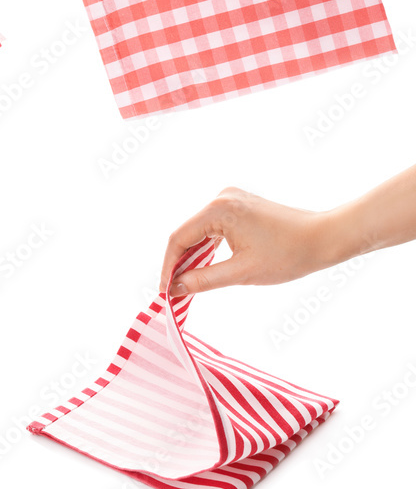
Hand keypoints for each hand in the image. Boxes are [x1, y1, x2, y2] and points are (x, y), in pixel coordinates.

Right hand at [159, 187, 333, 295]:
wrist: (325, 237)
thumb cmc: (289, 254)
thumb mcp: (242, 272)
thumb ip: (203, 280)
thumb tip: (175, 288)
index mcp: (218, 209)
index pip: (179, 238)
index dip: (168, 266)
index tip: (164, 290)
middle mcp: (220, 198)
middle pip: (187, 233)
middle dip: (178, 262)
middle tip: (173, 290)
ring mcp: (230, 199)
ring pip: (199, 231)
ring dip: (192, 256)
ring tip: (185, 282)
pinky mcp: (239, 205)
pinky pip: (212, 227)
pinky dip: (206, 248)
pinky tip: (203, 267)